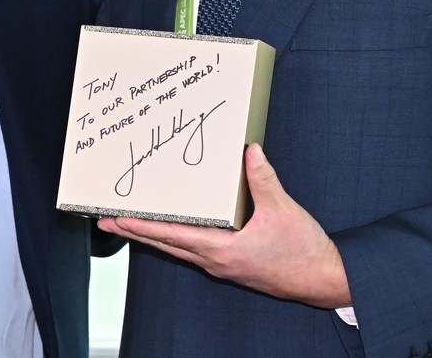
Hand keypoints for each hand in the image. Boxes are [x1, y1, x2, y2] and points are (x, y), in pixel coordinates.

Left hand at [97, 144, 351, 308]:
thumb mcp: (282, 210)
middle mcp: (215, 261)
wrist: (324, 281)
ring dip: (153, 235)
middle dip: (135, 231)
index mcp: (221, 249)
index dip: (142, 225)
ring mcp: (222, 265)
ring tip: (132, 223)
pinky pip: (195, 250)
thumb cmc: (303, 252)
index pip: (171, 235)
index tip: (116, 218)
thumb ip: (263, 178)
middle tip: (107, 220)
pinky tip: (176, 228)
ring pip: (178, 249)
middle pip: (165, 245)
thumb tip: (248, 151)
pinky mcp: (232, 264)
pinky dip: (177, 238)